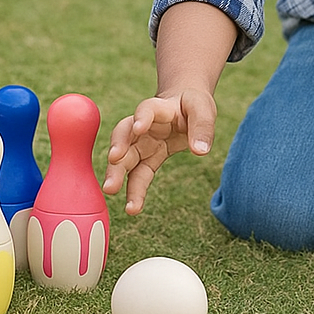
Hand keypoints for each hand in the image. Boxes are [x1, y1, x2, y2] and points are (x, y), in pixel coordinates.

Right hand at [102, 88, 216, 214]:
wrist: (184, 106)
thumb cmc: (191, 105)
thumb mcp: (202, 109)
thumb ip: (202, 127)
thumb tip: (200, 150)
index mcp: (159, 108)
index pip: (147, 109)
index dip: (142, 117)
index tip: (138, 127)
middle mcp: (144, 126)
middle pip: (125, 134)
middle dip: (118, 147)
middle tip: (113, 160)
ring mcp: (142, 144)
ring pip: (125, 157)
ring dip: (117, 172)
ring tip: (111, 190)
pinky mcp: (147, 159)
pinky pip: (138, 175)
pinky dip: (134, 191)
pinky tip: (132, 208)